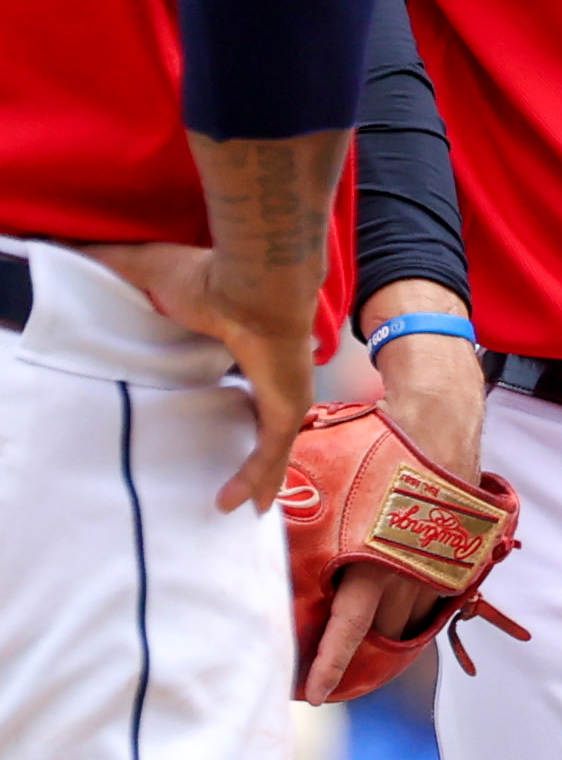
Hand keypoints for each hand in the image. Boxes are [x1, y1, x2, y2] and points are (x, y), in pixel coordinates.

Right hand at [90, 239, 314, 513]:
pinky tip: (235, 505)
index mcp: (250, 347)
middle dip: (258, 448)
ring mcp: (286, 392)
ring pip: (272, 445)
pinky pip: (269, 453)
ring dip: (259, 475)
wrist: (254, 283)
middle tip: (239, 477)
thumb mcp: (154, 274)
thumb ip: (117, 265)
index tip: (223, 411)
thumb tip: (76, 253)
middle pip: (266, 419)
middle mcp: (274, 373)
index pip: (246, 381)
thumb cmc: (211, 276)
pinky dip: (255, 478)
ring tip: (239, 506)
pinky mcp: (286, 407)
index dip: (239, 399)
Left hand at [303, 309, 490, 701]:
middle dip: (361, 652)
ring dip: (389, 629)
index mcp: (375, 558)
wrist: (440, 417)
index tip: (315, 695)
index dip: (330, 664)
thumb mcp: (326, 474)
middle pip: (384, 631)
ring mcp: (441, 563)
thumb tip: (232, 507)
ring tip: (363, 635)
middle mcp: (411, 569)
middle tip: (332, 669)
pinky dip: (415, 604)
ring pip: (412, 617)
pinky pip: (435, 595)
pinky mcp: (460, 553)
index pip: (350, 628)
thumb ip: (287, 503)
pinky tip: (398, 602)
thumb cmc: (379, 445)